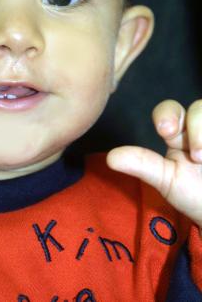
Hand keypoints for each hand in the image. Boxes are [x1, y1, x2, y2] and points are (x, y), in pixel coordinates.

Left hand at [107, 99, 201, 227]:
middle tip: (197, 155)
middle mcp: (201, 130)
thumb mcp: (168, 181)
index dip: (167, 115)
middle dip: (197, 124)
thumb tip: (110, 158)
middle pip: (199, 108)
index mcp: (179, 134)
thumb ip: (142, 165)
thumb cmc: (196, 196)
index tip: (165, 131)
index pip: (169, 111)